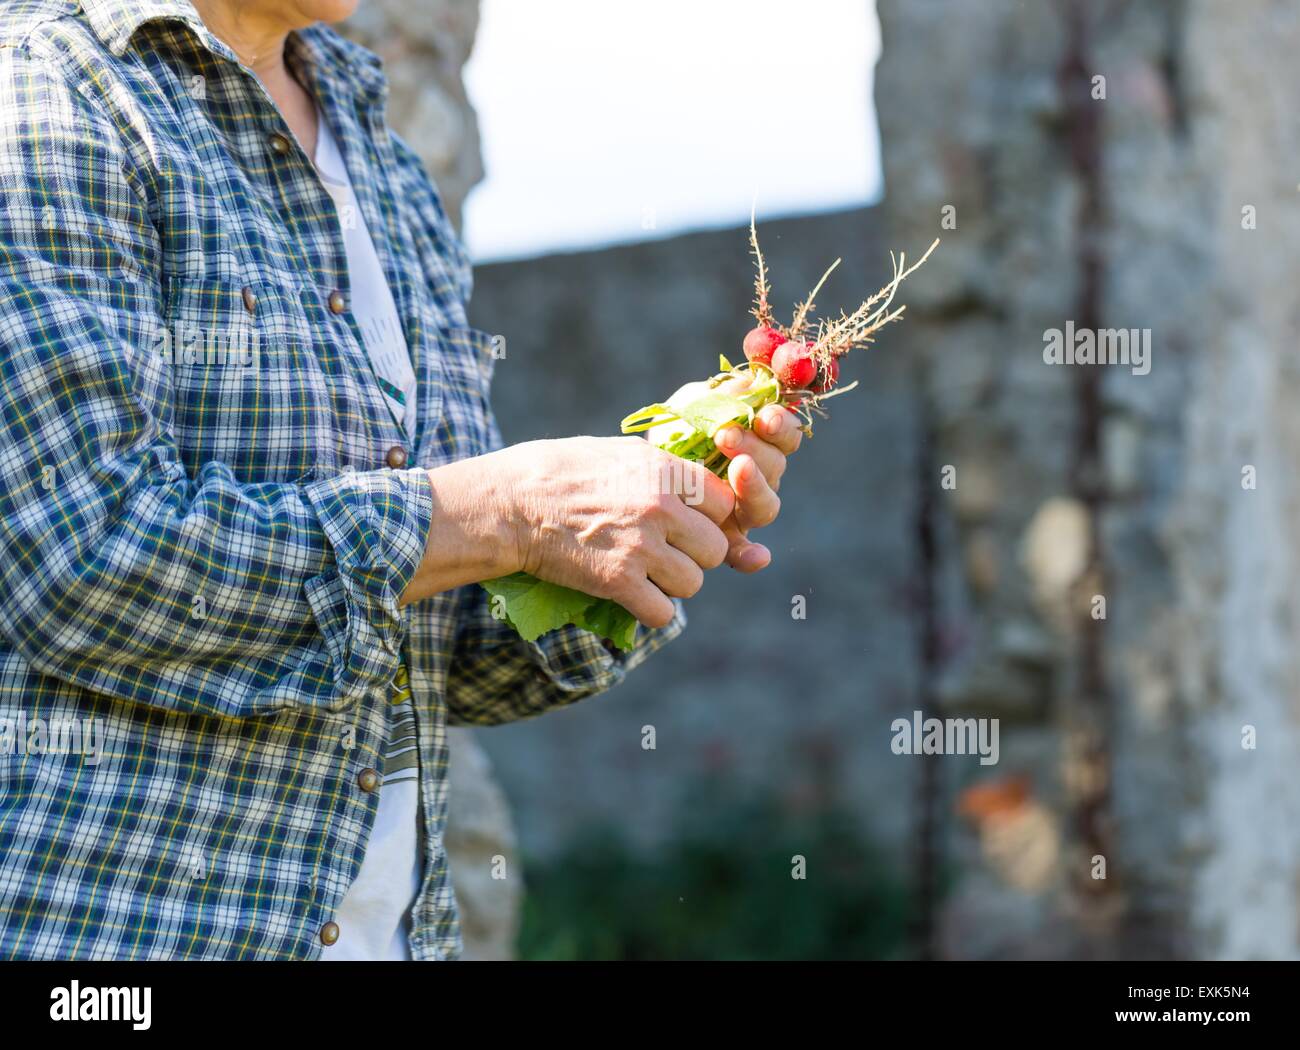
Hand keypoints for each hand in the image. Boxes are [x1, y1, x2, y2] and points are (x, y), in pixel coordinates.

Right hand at [500, 436, 734, 626]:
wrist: (508, 505)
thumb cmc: (556, 472)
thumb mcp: (616, 452)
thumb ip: (661, 468)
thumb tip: (696, 485)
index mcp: (663, 469)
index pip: (724, 503)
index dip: (708, 518)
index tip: (687, 525)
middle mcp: (659, 506)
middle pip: (715, 548)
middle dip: (694, 555)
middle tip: (665, 554)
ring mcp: (641, 545)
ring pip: (692, 583)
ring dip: (671, 585)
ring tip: (644, 575)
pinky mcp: (618, 582)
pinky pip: (662, 613)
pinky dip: (649, 611)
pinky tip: (631, 598)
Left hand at [690, 372, 802, 572]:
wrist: (632, 470)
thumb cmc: (672, 432)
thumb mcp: (693, 405)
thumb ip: (721, 396)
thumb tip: (749, 385)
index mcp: (759, 444)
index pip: (785, 437)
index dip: (781, 427)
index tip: (764, 417)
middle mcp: (758, 478)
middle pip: (776, 468)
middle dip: (755, 449)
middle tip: (726, 436)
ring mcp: (743, 511)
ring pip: (765, 506)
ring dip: (755, 487)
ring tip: (736, 468)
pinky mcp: (724, 540)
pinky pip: (744, 553)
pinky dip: (752, 557)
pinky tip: (757, 558)